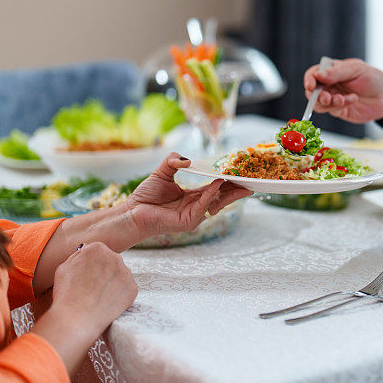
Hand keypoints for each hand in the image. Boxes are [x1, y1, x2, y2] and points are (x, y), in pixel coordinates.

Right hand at [50, 242, 136, 337]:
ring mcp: (126, 273)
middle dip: (104, 273)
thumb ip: (78, 256)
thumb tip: (87, 250)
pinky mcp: (133, 288)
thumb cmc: (67, 294)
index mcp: (98, 248)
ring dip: (112, 283)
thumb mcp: (64, 267)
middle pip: (111, 262)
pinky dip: (119, 296)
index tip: (87, 277)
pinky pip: (126, 289)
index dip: (91, 266)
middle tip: (93, 288)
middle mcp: (115, 257)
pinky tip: (107, 303)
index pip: (98, 252)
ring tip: (98, 297)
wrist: (76, 319)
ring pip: (120, 275)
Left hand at [125, 153, 252, 238]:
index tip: (241, 172)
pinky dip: (212, 194)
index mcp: (194, 197)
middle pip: (222, 196)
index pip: (216, 188)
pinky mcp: (188, 222)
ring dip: (229, 190)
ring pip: (217, 202)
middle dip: (237, 188)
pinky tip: (218, 183)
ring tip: (240, 179)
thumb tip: (188, 161)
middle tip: (251, 178)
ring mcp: (194, 216)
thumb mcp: (163, 171)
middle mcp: (197, 207)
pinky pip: (203, 206)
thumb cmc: (146, 195)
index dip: (228, 181)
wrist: (131, 212)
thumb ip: (174, 160)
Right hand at [303, 58, 382, 123]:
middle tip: (326, 97)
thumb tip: (318, 76)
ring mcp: (333, 98)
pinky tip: (352, 99)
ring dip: (328, 103)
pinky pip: (332, 110)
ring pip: (319, 104)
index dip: (309, 79)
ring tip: (341, 99)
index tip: (311, 85)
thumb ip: (337, 72)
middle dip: (316, 95)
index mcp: (331, 71)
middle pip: (312, 91)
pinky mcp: (340, 110)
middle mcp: (330, 85)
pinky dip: (340, 105)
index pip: (313, 74)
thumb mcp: (356, 69)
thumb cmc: (372, 78)